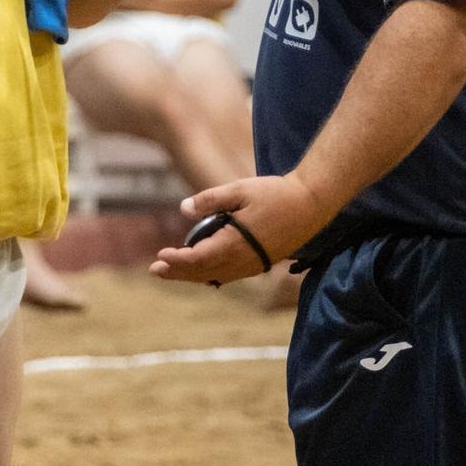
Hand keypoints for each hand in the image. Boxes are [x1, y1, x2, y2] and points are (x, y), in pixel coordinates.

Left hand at [150, 176, 326, 285]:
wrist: (311, 204)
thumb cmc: (276, 194)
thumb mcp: (240, 190)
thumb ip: (211, 200)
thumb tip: (184, 208)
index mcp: (234, 244)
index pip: (197, 259)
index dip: (176, 260)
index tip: (159, 255)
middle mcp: (242, 261)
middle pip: (202, 272)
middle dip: (178, 272)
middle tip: (155, 271)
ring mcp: (252, 265)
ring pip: (215, 276)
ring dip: (192, 274)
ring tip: (172, 272)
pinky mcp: (260, 263)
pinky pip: (229, 274)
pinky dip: (211, 273)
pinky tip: (203, 269)